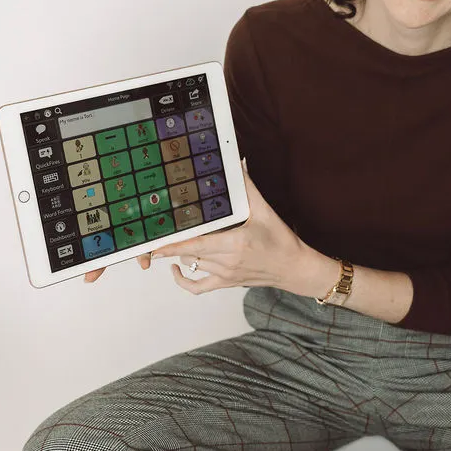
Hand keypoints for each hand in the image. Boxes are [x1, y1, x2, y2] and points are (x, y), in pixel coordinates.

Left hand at [153, 159, 302, 293]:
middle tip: (156, 235)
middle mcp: (227, 261)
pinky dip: (183, 281)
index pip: (196, 245)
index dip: (173, 245)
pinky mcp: (226, 283)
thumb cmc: (281, 239)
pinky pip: (198, 288)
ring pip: (191, 265)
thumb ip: (247, 186)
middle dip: (171, 246)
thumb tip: (238, 162)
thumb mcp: (264, 211)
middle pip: (189, 254)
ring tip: (170, 241)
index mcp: (234, 243)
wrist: (294, 267)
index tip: (155, 243)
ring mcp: (225, 275)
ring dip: (180, 254)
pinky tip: (175, 269)